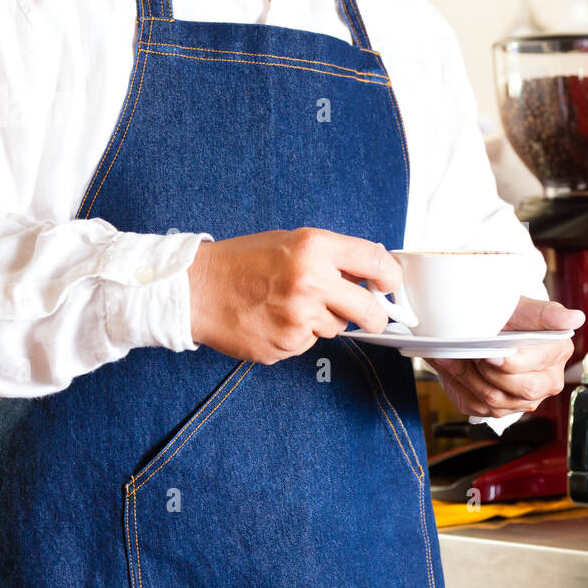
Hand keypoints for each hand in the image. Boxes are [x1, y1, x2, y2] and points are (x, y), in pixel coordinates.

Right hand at [187, 229, 399, 364]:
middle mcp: (310, 282)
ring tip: (290, 305)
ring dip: (323, 321)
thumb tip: (369, 274)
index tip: (391, 285)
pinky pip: (308, 343)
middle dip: (376, 317)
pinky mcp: (286, 345)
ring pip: (336, 329)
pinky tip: (274, 319)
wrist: (195, 289)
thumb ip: (330, 256)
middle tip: (374, 317)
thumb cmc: (241, 262)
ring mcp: (298, 318)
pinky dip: (297, 335)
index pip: (374, 262)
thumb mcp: (289, 242)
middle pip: (369, 311)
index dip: (390, 277)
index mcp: (314, 248)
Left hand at [427, 297, 584, 417]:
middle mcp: (548, 380)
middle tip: (471, 353)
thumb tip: (575, 318)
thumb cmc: (509, 317)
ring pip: (496, 401)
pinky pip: (479, 407)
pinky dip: (461, 387)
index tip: (489, 352)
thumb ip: (547, 313)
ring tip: (456, 357)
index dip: (508, 362)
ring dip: (469, 378)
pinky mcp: (505, 409)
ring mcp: (527, 399)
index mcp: (558, 352)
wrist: (489, 328)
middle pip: (522, 390)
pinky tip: (455, 368)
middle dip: (490, 373)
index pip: (534, 367)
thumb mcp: (524, 308)